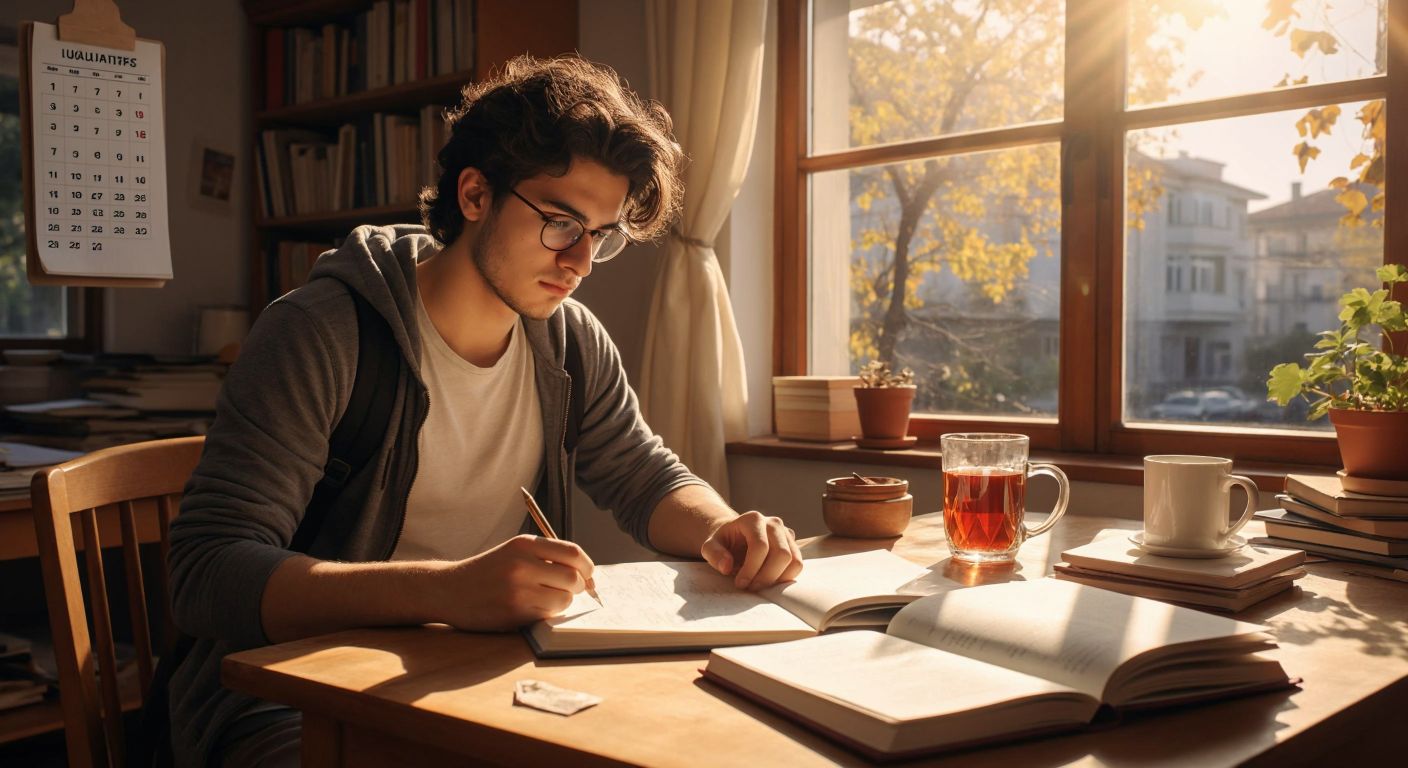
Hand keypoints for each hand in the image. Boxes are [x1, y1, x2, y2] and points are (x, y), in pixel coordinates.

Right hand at [432, 534, 594, 630]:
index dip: (587, 566)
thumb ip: (548, 557)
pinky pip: (547, 614)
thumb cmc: (490, 571)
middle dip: (579, 587)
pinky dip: (548, 613)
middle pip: (573, 578)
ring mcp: (518, 590)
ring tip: (549, 599)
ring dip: (563, 602)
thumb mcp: (515, 552)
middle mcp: (522, 564)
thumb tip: (588, 574)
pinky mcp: (514, 613)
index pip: (573, 552)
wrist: (450, 589)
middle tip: (571, 590)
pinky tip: (534, 607)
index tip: (588, 575)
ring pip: (564, 599)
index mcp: (525, 544)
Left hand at [700, 511, 803, 589]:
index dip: (751, 569)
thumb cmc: (723, 542)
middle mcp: (774, 523)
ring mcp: (786, 533)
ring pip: (794, 561)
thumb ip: (714, 554)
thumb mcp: (710, 546)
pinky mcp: (793, 545)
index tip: (740, 584)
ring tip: (759, 585)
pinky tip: (768, 581)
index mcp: (753, 519)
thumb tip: (726, 567)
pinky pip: (797, 565)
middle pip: (781, 554)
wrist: (736, 537)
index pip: (760, 546)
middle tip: (751, 588)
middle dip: (766, 577)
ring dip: (777, 579)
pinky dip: (785, 578)